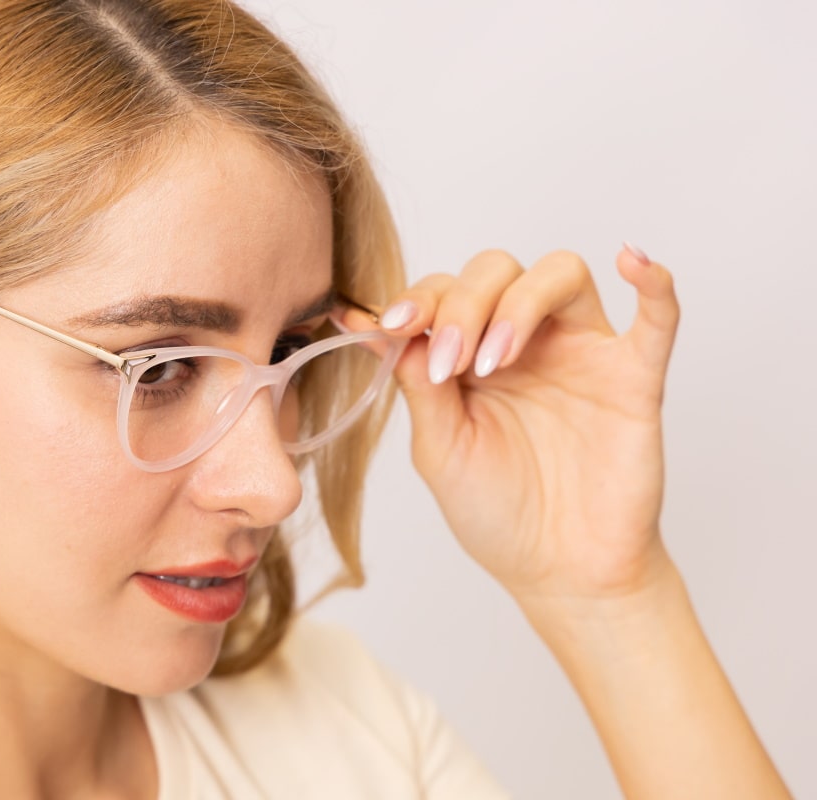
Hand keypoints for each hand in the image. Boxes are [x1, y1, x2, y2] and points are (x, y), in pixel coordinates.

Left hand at [347, 245, 680, 600]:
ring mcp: (582, 353)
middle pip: (496, 270)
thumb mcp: (440, 448)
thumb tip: (369, 323)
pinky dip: (654, 284)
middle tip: (449, 363)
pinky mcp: (634, 379)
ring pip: (559, 274)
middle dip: (463, 305)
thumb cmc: (498, 512)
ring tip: (493, 362)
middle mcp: (526, 340)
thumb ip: (415, 383)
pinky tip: (633, 260)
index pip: (445, 291)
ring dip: (519, 303)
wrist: (561, 574)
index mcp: (470, 353)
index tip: (391, 326)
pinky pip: (657, 319)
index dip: (417, 299)